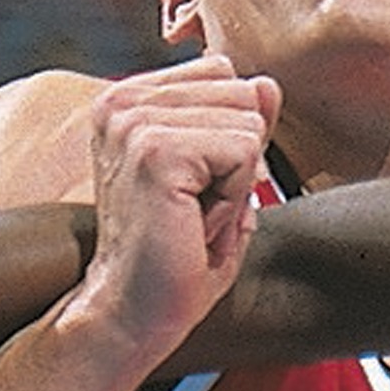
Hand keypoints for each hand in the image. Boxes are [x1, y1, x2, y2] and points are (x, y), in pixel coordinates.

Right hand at [78, 55, 279, 364]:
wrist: (130, 314)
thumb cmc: (170, 257)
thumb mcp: (218, 179)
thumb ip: (242, 125)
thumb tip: (267, 83)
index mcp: (127, 99)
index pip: (224, 75)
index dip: (228, 136)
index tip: (190, 187)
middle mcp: (122, 100)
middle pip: (241, 93)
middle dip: (236, 160)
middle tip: (191, 209)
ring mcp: (134, 122)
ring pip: (247, 123)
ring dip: (235, 182)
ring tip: (190, 217)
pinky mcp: (155, 150)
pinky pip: (244, 150)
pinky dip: (232, 198)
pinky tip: (192, 224)